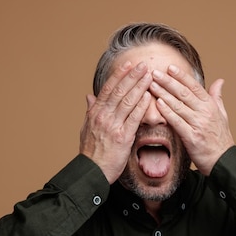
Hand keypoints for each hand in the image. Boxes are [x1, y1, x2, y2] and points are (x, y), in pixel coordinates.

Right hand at [80, 61, 152, 183]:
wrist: (91, 172)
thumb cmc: (91, 152)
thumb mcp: (86, 128)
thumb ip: (90, 111)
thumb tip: (89, 96)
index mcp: (95, 113)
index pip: (108, 89)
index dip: (119, 75)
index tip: (128, 64)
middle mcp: (103, 116)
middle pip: (119, 91)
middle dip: (132, 76)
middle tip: (143, 65)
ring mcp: (112, 126)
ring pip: (127, 101)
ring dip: (139, 86)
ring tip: (149, 75)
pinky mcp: (122, 137)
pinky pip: (134, 118)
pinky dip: (141, 106)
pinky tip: (149, 96)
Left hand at [149, 65, 234, 175]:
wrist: (223, 160)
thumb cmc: (220, 138)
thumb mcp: (222, 114)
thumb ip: (217, 97)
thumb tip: (219, 81)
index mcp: (210, 105)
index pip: (194, 86)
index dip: (181, 76)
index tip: (170, 67)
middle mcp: (205, 112)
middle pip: (184, 93)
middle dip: (168, 81)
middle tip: (154, 72)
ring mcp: (198, 124)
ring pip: (178, 105)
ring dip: (163, 94)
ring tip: (151, 85)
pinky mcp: (191, 137)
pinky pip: (177, 121)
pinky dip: (167, 112)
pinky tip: (158, 104)